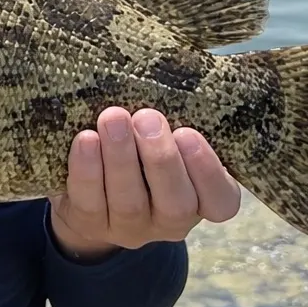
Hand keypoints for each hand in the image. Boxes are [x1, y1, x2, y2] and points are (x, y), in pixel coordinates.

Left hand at [49, 107, 240, 261]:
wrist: (92, 193)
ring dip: (121, 158)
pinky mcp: (91, 225)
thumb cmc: (144, 153)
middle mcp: (171, 221)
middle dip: (160, 158)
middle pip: (175, 204)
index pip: (221, 202)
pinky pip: (89, 201)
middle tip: (147, 117)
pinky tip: (86, 139)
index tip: (188, 133)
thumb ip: (176, 126)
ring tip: (113, 118)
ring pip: (130, 202)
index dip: (207, 171)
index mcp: (202, 200)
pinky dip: (87, 170)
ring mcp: (130, 229)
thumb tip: (169, 78)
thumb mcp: (170, 142)